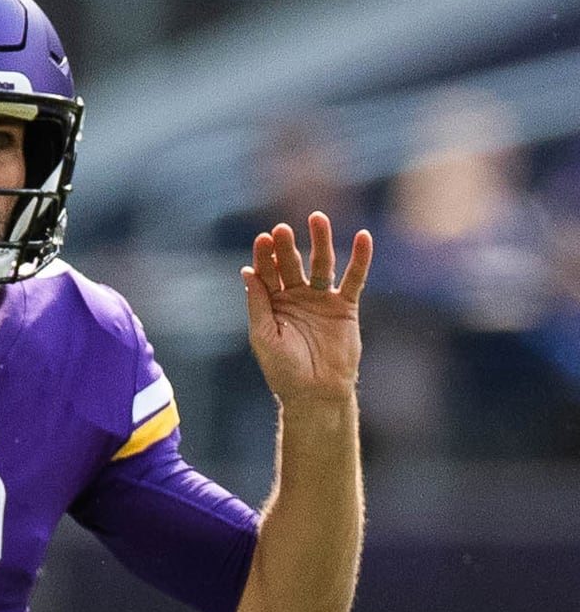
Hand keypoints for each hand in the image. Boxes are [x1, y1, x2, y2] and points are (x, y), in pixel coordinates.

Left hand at [240, 211, 372, 405]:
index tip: (262, 239)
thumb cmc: (284, 369)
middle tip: (282, 229)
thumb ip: (258, 304)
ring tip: (318, 218)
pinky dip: (359, 258)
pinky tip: (363, 237)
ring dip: (320, 240)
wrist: (316, 393)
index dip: (265, 256)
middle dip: (286, 246)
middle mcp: (295, 295)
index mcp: (272, 301)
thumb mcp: (264, 336)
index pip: (267, 272)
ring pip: (321, 263)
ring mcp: (320, 298)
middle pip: (291, 262)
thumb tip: (247, 272)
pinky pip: (354, 279)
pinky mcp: (345, 306)